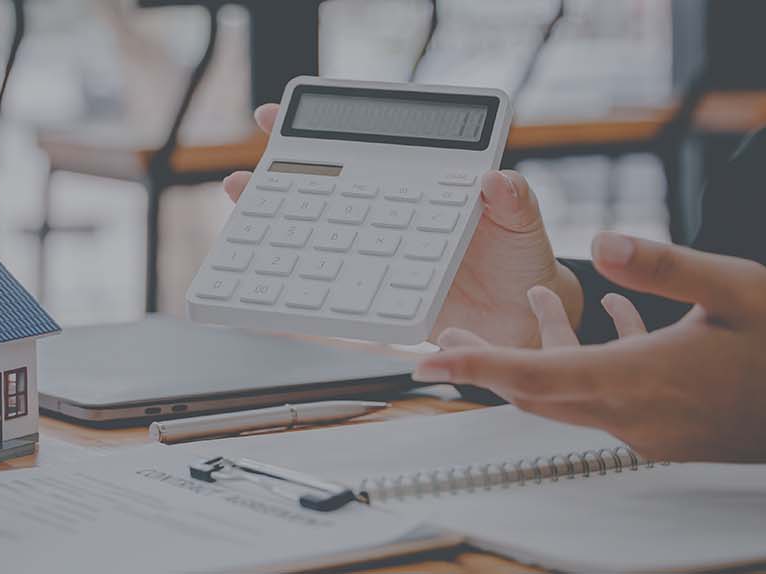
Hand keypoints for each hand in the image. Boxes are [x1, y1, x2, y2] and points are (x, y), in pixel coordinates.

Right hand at [222, 104, 582, 346]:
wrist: (521, 323)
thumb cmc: (520, 262)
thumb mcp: (522, 222)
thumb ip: (512, 199)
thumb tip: (495, 180)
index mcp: (417, 186)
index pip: (362, 150)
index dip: (317, 134)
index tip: (274, 120)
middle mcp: (388, 217)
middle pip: (325, 192)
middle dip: (277, 181)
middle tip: (243, 178)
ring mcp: (378, 255)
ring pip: (318, 237)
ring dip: (277, 230)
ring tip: (247, 218)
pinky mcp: (376, 295)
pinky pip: (334, 288)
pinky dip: (301, 285)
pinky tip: (276, 281)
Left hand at [414, 232, 765, 465]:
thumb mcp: (733, 286)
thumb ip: (660, 266)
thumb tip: (600, 243)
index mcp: (639, 381)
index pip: (534, 376)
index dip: (476, 366)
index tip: (427, 363)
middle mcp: (634, 415)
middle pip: (537, 394)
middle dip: (486, 366)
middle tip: (443, 344)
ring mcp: (651, 429)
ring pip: (572, 393)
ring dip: (542, 355)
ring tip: (524, 311)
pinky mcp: (670, 430)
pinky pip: (609, 396)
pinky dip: (592, 361)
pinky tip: (614, 319)